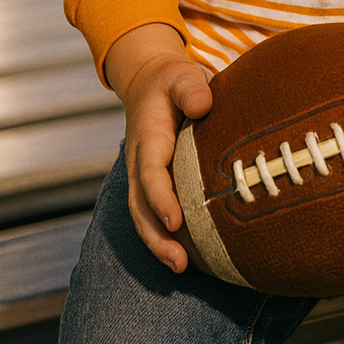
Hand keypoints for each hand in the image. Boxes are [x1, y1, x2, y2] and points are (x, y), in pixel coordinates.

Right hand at [104, 23, 212, 271]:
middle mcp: (139, 162)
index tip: (176, 221)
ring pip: (143, 216)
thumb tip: (203, 104)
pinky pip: (153, 214)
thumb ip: (191, 88)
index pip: (150, 174)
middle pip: (141, 206)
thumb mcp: (182, 75)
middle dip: (157, 236)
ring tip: (181, 268)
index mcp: (148, 138)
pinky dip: (164, 237)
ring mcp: (142, 177)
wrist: (150, 84)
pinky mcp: (152, 185)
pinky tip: (188, 256)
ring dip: (159, 244)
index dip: (161, 198)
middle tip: (179, 262)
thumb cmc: (172, 81)